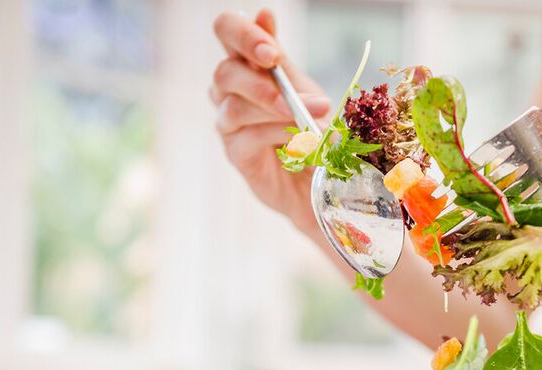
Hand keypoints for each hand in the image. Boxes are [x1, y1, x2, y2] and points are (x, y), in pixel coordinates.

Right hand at [210, 9, 331, 229]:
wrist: (317, 180)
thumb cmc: (308, 129)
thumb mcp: (304, 90)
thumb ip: (283, 61)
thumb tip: (264, 13)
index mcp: (246, 64)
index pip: (227, 31)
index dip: (243, 34)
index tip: (272, 51)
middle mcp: (229, 90)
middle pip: (224, 70)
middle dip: (258, 78)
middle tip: (287, 87)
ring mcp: (228, 123)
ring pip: (234, 106)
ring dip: (274, 108)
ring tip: (305, 117)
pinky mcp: (235, 153)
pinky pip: (246, 136)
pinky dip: (275, 133)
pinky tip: (298, 138)